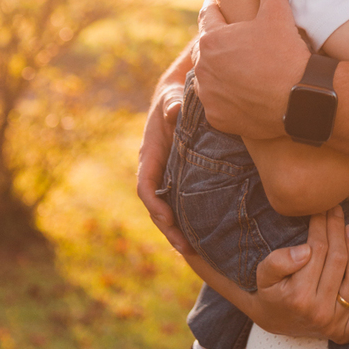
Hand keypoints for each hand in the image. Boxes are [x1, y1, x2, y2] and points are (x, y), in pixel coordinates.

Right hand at [136, 69, 193, 255]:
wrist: (178, 96)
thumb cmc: (175, 97)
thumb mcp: (172, 98)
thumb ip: (172, 106)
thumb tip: (173, 112)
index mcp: (150, 155)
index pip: (146, 186)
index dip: (155, 205)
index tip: (167, 220)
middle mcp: (155, 170)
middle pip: (156, 206)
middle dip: (168, 228)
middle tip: (186, 248)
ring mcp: (167, 176)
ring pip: (168, 209)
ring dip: (177, 231)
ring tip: (194, 252)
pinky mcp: (180, 179)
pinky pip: (180, 203)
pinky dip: (187, 221)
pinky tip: (203, 237)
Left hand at [194, 0, 308, 141]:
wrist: (298, 99)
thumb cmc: (285, 53)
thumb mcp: (278, 14)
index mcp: (212, 40)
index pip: (208, 15)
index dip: (217, 8)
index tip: (222, 6)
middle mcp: (203, 68)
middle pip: (206, 48)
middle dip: (218, 41)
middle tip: (235, 39)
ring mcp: (208, 95)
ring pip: (208, 77)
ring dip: (218, 70)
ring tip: (238, 67)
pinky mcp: (217, 117)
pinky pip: (216, 103)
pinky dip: (225, 96)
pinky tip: (241, 91)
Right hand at [247, 207, 348, 341]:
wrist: (272, 320)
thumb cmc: (269, 291)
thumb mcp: (263, 273)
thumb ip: (279, 261)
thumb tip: (306, 250)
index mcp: (298, 296)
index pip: (317, 250)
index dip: (321, 225)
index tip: (321, 209)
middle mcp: (318, 311)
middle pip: (338, 261)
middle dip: (338, 230)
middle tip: (335, 211)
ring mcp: (333, 323)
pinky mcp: (343, 332)